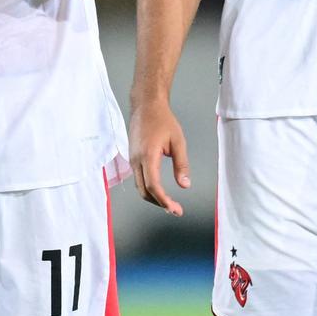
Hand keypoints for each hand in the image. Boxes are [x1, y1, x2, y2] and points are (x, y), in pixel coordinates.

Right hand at [129, 100, 191, 214]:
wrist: (145, 105)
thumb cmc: (162, 120)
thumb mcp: (178, 141)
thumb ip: (181, 164)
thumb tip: (185, 185)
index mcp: (148, 156)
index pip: (153, 186)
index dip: (164, 201)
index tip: (175, 209)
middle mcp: (136, 160)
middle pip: (144, 191)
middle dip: (159, 203)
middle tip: (175, 210)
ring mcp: (132, 159)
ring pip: (139, 186)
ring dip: (153, 197)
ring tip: (169, 203)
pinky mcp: (132, 157)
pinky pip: (138, 178)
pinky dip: (148, 188)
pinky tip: (159, 190)